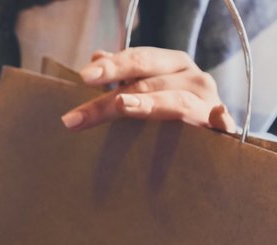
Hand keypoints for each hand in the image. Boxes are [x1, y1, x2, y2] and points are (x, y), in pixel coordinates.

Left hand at [61, 47, 236, 132]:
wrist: (213, 129)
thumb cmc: (171, 104)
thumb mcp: (147, 84)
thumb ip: (123, 73)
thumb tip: (96, 56)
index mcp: (172, 63)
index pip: (138, 60)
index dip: (112, 66)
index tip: (84, 76)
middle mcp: (192, 77)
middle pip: (147, 83)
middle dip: (112, 97)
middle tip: (81, 114)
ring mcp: (208, 101)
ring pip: (174, 102)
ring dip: (148, 103)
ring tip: (122, 106)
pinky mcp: (222, 127)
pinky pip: (220, 122)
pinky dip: (218, 118)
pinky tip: (213, 116)